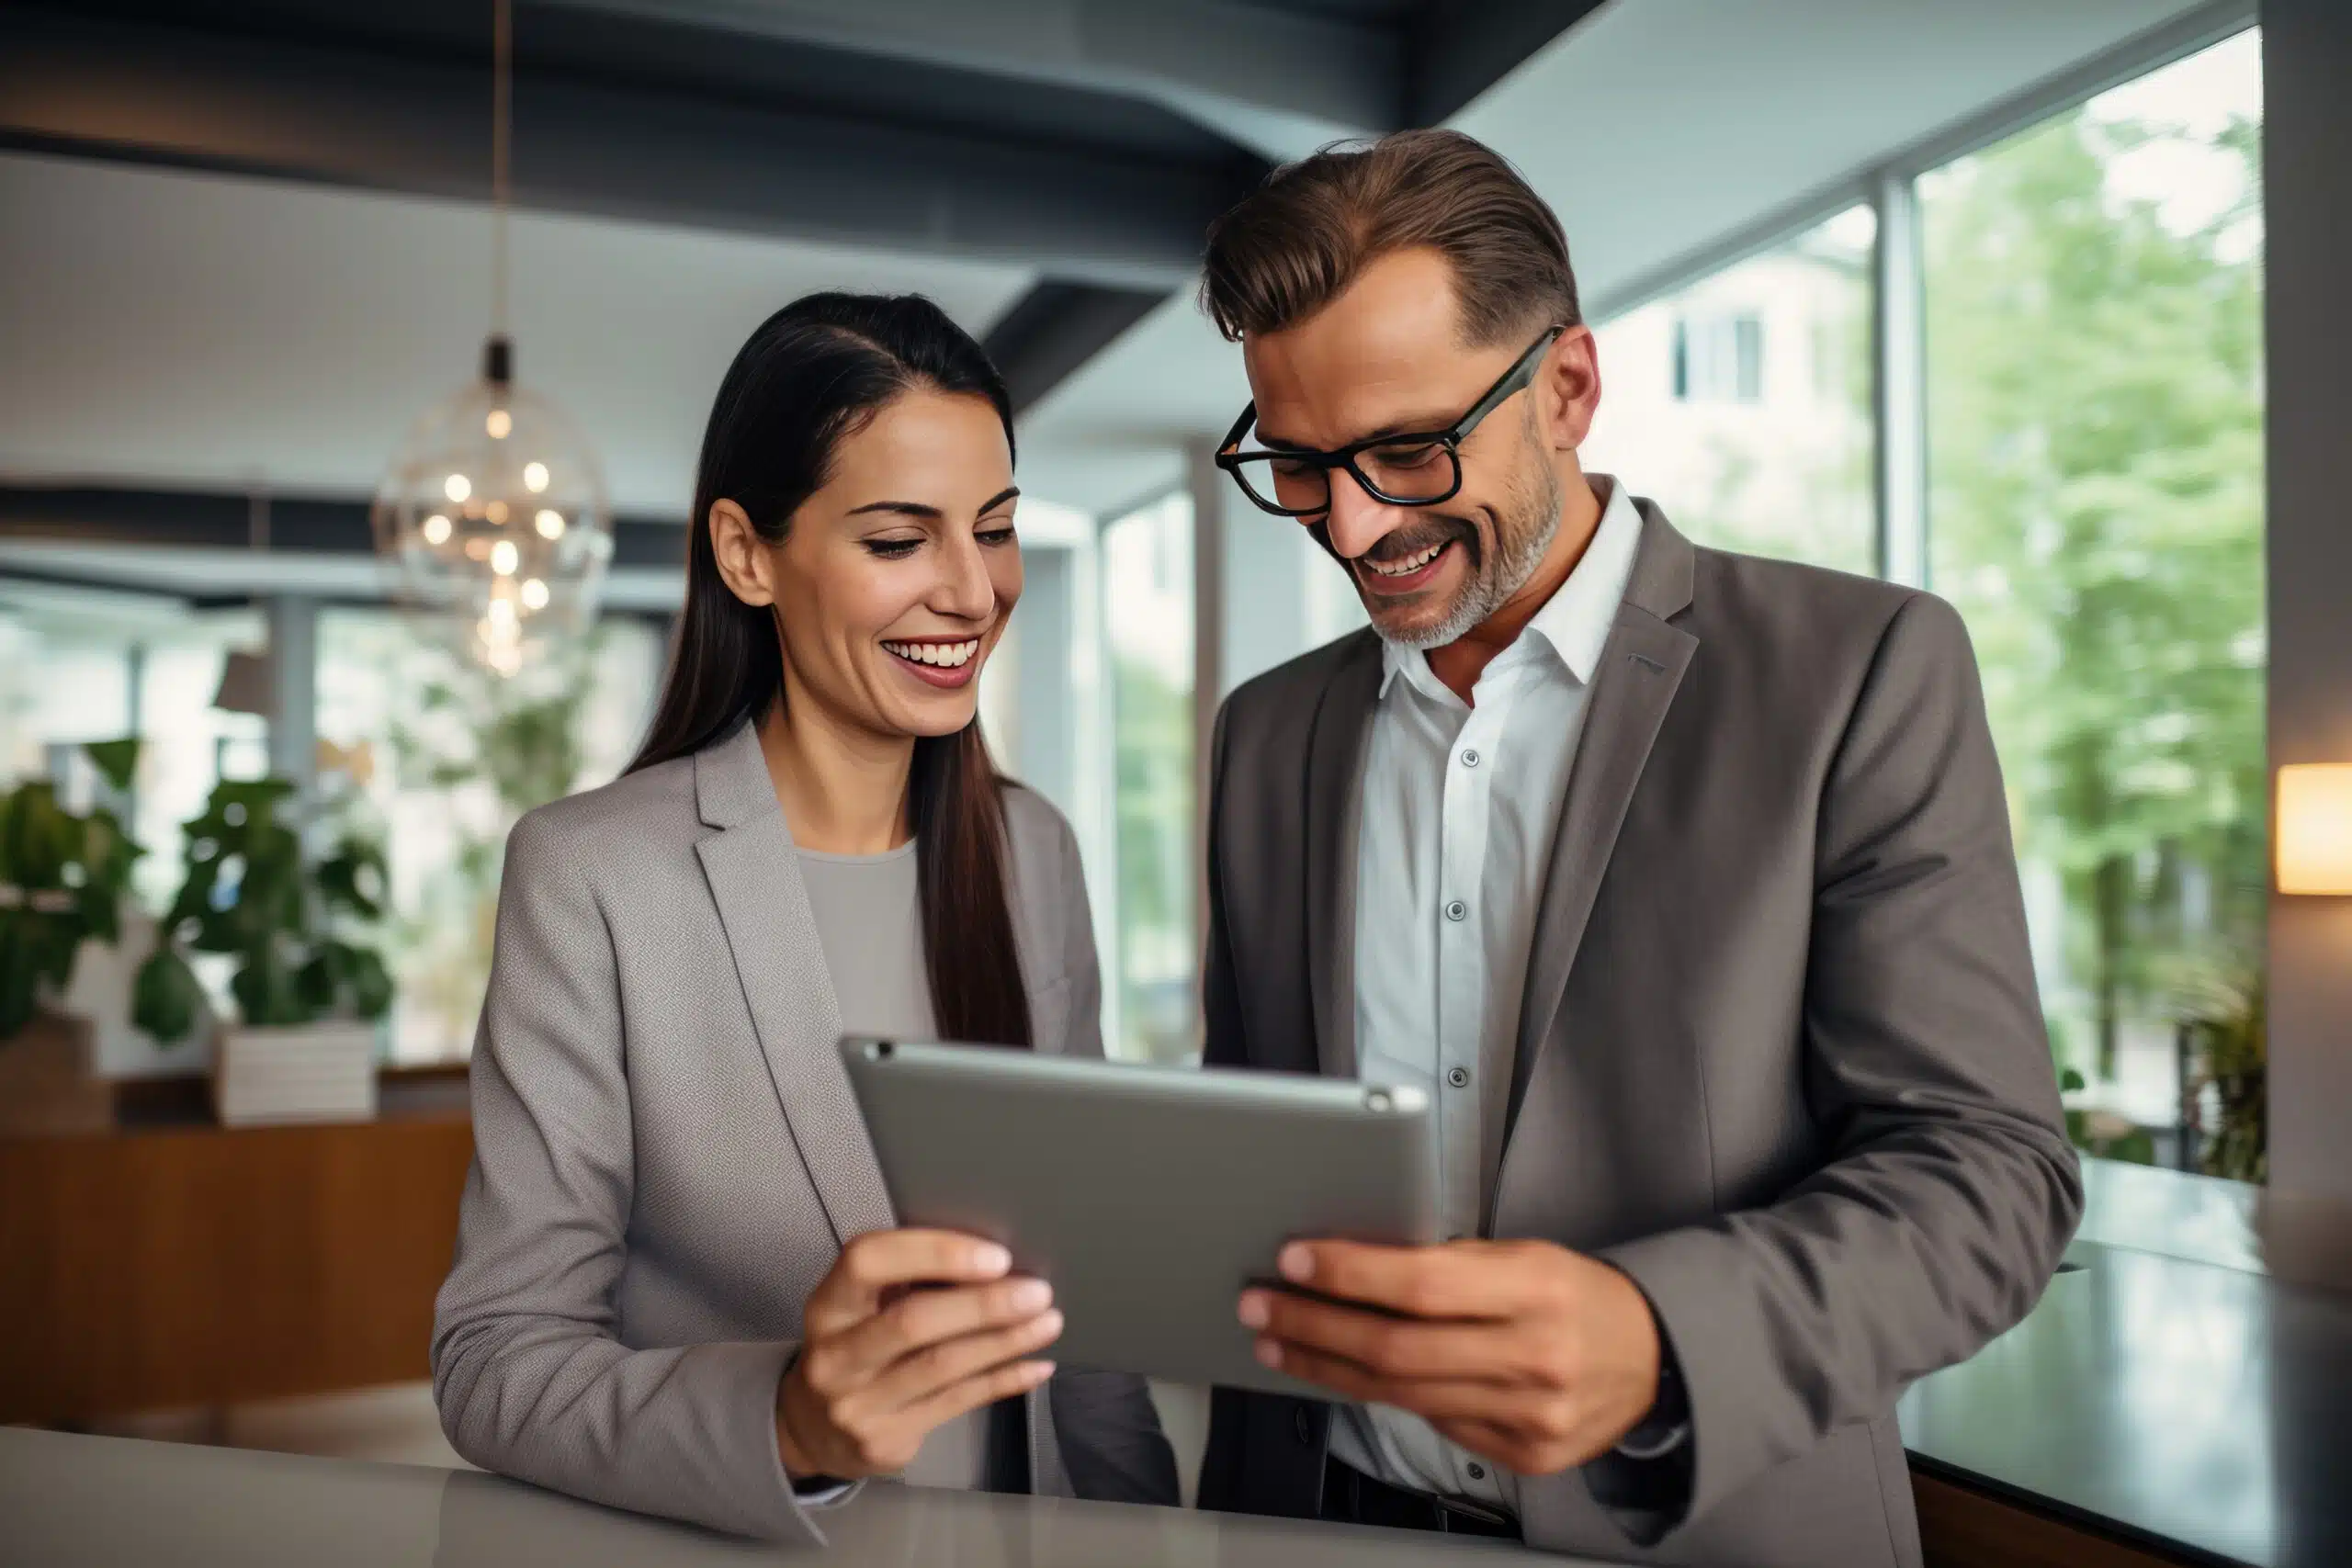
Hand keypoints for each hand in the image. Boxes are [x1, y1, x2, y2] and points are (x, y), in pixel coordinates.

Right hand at [776, 1229, 1060, 1481]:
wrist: (812, 1428)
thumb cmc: (852, 1348)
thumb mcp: (856, 1308)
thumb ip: (904, 1282)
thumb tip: (991, 1258)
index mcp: (828, 1305)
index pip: (869, 1261)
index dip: (934, 1252)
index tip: (993, 1256)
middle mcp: (835, 1356)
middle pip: (912, 1322)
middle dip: (983, 1304)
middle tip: (1037, 1292)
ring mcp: (858, 1404)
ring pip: (942, 1366)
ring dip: (1005, 1341)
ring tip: (1048, 1322)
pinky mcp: (885, 1440)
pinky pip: (958, 1402)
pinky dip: (1004, 1380)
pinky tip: (1036, 1364)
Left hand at [1238, 1238, 1660, 1477]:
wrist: (1653, 1360)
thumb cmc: (1577, 1296)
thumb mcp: (1525, 1255)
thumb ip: (1451, 1263)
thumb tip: (1355, 1263)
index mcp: (1536, 1289)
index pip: (1422, 1285)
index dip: (1349, 1273)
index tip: (1297, 1260)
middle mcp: (1534, 1357)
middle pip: (1397, 1349)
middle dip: (1314, 1326)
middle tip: (1261, 1306)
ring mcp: (1529, 1416)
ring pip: (1402, 1396)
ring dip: (1327, 1367)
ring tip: (1281, 1342)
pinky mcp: (1524, 1455)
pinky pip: (1433, 1424)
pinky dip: (1384, 1398)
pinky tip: (1347, 1375)